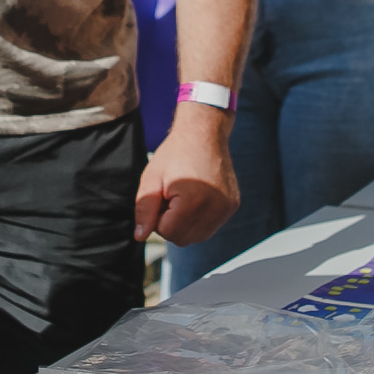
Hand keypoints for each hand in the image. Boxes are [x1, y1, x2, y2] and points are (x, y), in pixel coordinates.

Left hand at [135, 108, 238, 245]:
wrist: (204, 133)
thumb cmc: (175, 153)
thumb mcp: (151, 178)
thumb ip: (144, 209)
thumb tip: (141, 237)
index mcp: (194, 200)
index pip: (168, 233)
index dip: (158, 218)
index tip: (162, 197)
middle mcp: (216, 207)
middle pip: (183, 239)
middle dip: (171, 223)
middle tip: (171, 197)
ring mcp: (227, 208)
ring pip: (198, 237)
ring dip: (186, 223)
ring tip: (184, 198)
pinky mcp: (233, 206)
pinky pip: (211, 227)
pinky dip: (199, 219)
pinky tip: (197, 198)